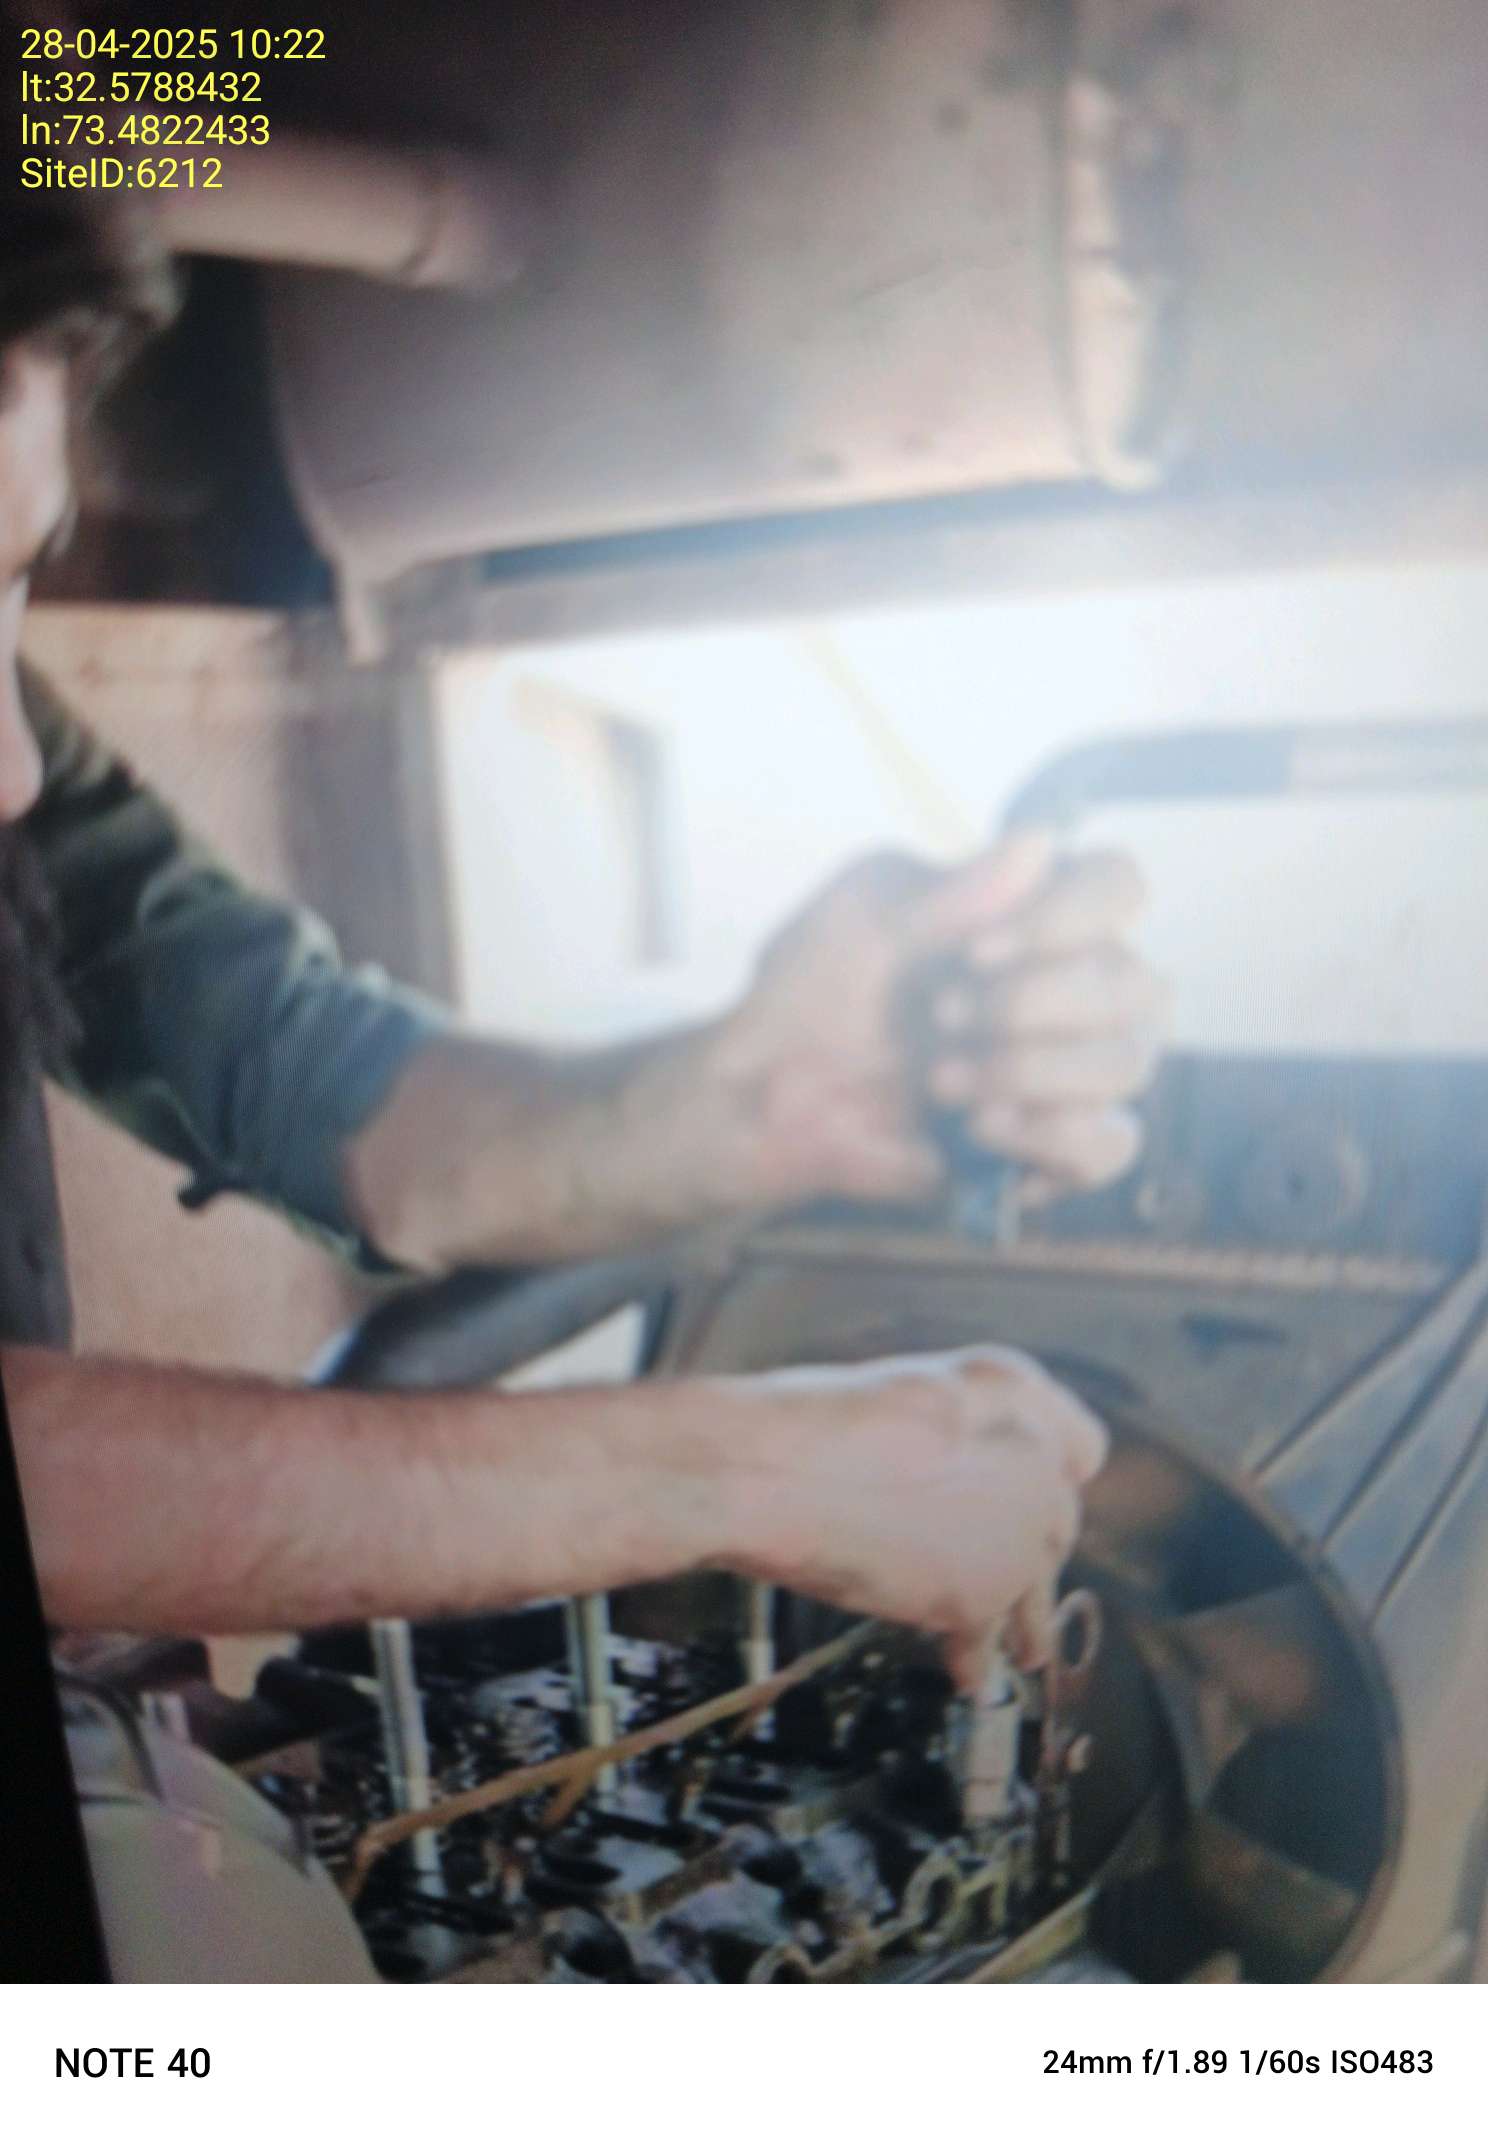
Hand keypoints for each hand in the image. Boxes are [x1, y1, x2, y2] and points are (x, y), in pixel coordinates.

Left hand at [707, 835, 1166, 1210]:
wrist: (767, 1100)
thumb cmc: (807, 993)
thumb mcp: (857, 924)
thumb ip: (948, 894)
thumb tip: (1040, 843)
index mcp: (1025, 911)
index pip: (1118, 887)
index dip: (1070, 919)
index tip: (978, 951)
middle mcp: (1064, 983)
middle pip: (1139, 983)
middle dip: (1034, 1007)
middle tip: (943, 1018)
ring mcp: (1064, 1065)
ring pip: (1129, 1063)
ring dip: (1032, 1074)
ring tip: (942, 1083)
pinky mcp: (1047, 1142)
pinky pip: (1111, 1146)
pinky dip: (1053, 1142)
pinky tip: (982, 1133)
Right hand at [721, 1344, 1106, 1688]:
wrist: (773, 1471)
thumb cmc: (810, 1425)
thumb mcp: (907, 1392)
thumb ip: (956, 1430)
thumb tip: (954, 1479)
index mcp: (1014, 1388)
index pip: (1081, 1443)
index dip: (1060, 1475)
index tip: (1052, 1499)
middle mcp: (1036, 1455)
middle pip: (1057, 1521)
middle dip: (1033, 1550)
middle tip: (1014, 1577)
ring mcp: (1019, 1529)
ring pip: (1035, 1587)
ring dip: (1028, 1622)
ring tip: (1027, 1650)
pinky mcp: (986, 1594)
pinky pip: (989, 1639)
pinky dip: (973, 1660)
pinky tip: (966, 1672)